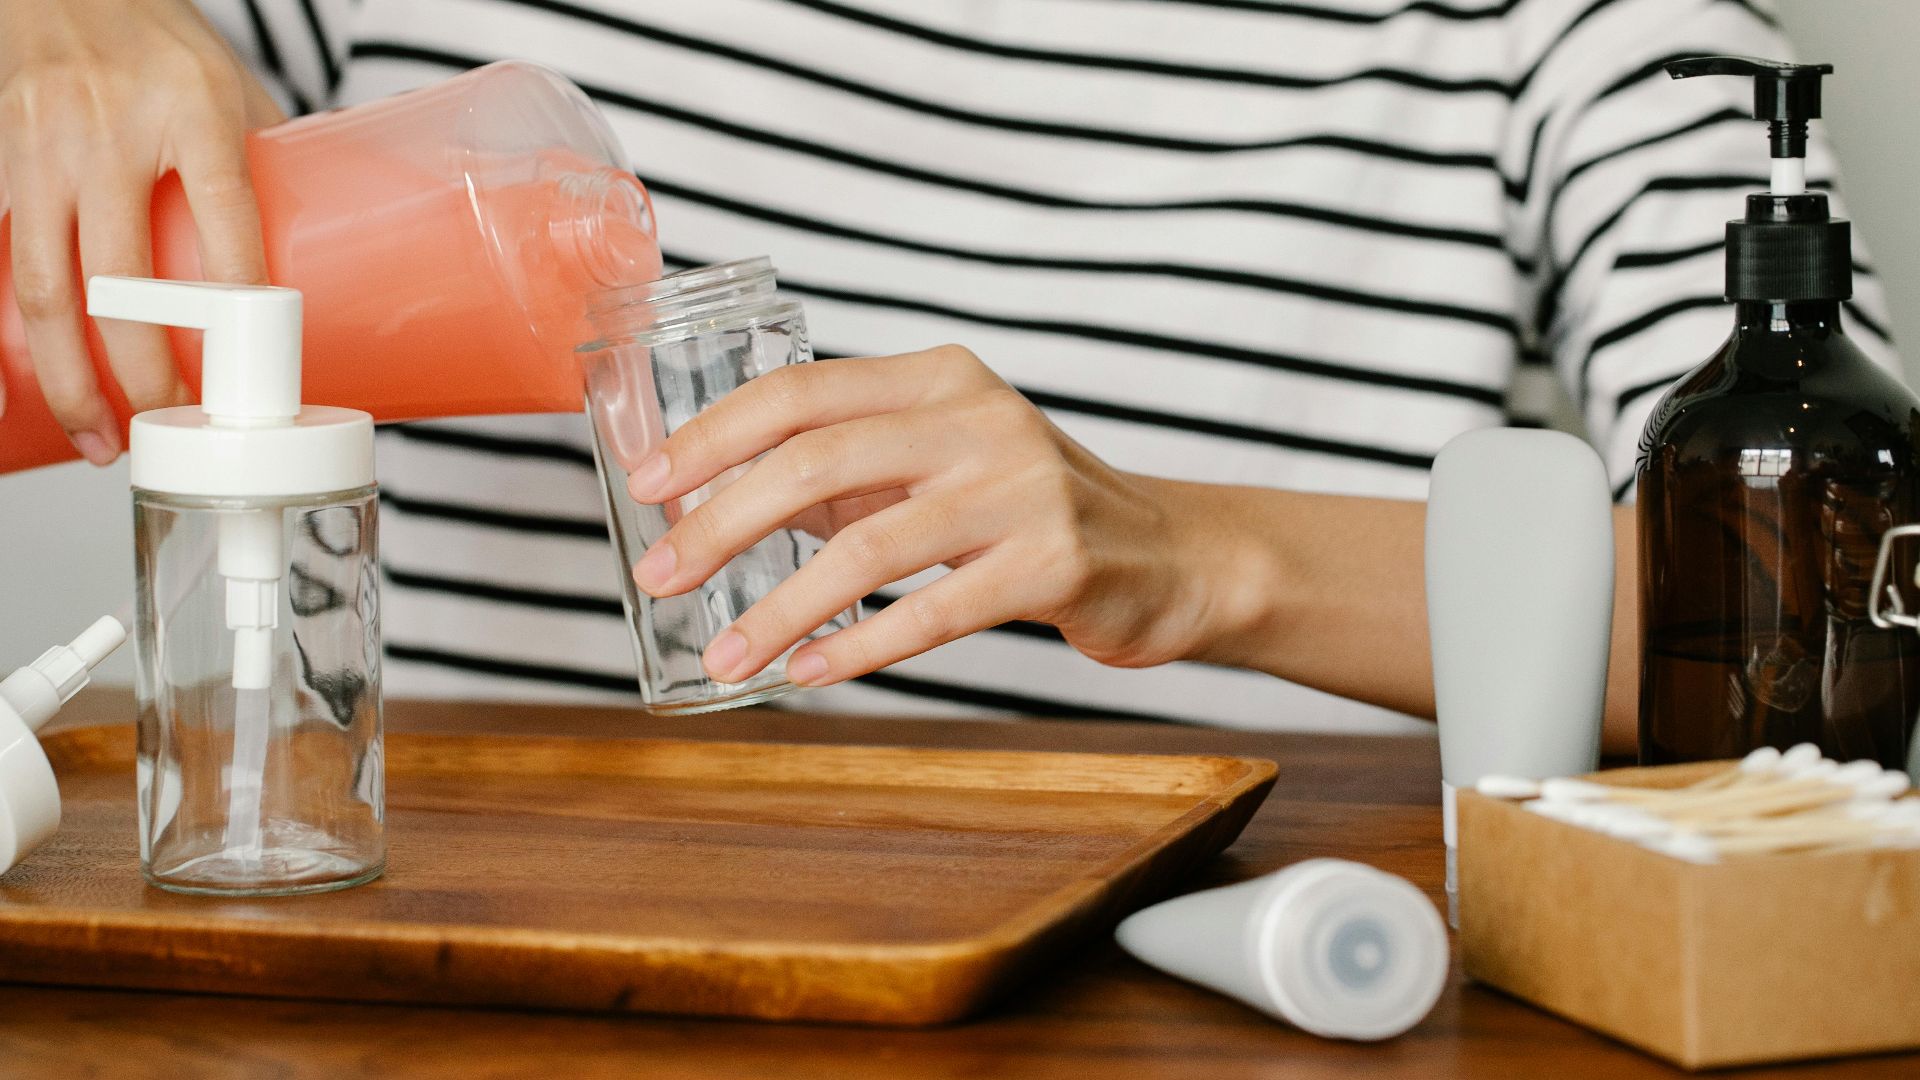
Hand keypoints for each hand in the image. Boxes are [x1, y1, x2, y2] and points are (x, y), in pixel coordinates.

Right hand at [0, 0, 282, 461]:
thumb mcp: (234, 88)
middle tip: (176, 425)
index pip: (223, 213)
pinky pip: (11, 265)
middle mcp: (110, 128)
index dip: (235, 298)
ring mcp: (47, 146)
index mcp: (191, 107)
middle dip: (145, 370)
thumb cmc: (161, 39)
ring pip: (50, 285)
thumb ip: (269, 168)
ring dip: (74, 379)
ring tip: (103, 439)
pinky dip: (26, 339)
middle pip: (123, 275)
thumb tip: (335, 263)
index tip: (257, 366)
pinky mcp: (4, 162)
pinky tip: (48, 389)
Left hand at [626, 345, 1246, 687]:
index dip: (710, 437)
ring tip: (724, 656)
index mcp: (937, 379)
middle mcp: (978, 418)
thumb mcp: (938, 468)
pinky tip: (808, 673)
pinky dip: (859, 646)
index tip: (645, 486)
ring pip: (866, 546)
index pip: (799, 393)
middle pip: (816, 459)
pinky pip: (931, 610)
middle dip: (721, 522)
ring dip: (779, 608)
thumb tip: (718, 501)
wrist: (1172, 556)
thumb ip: (844, 474)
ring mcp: (1020, 488)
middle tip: (661, 578)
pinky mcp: (1052, 562)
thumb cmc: (1032, 512)